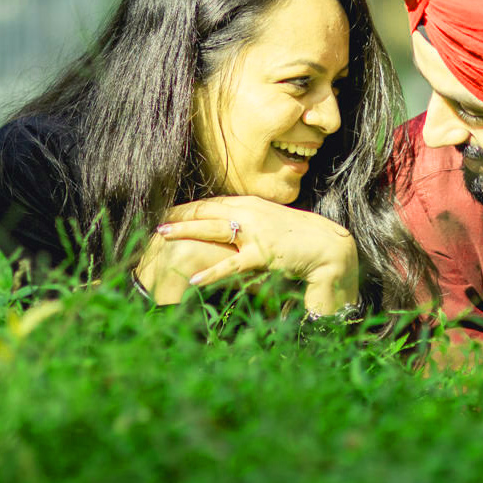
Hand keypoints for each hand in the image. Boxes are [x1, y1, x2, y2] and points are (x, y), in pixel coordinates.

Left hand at [154, 196, 358, 315]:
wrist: (329, 246)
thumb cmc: (299, 239)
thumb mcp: (270, 226)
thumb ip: (249, 226)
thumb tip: (229, 233)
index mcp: (250, 204)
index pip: (211, 203)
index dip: (187, 208)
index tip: (166, 211)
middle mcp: (249, 212)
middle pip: (205, 211)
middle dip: (178, 215)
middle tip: (153, 219)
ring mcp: (255, 231)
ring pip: (212, 229)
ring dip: (185, 231)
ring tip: (161, 236)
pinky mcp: (262, 253)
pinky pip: (232, 264)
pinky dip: (213, 272)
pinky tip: (195, 279)